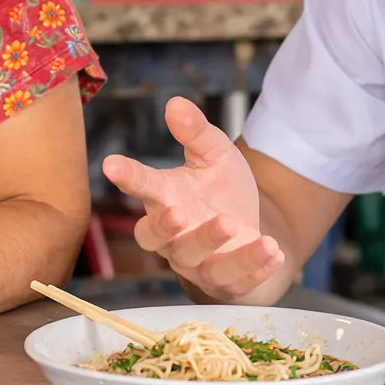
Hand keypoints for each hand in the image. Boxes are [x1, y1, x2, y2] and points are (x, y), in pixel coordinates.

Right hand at [100, 97, 283, 300]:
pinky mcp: (225, 282)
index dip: (127, 177)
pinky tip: (273, 252)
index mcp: (165, 198)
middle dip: (164, 226)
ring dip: (212, 242)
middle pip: (153, 238)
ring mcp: (197, 262)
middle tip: (179, 211)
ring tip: (234, 224)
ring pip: (194, 260)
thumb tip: (175, 102)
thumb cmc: (222, 191)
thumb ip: (195, 132)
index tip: (112, 163)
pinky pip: (234, 280)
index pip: (141, 187)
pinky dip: (253, 267)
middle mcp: (174, 235)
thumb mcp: (214, 155)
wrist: (251, 232)